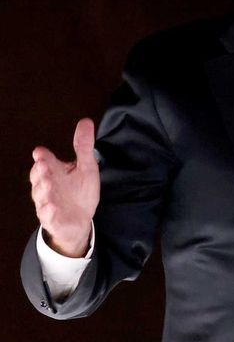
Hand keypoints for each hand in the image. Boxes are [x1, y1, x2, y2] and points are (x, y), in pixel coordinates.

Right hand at [30, 119, 99, 257]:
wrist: (79, 220)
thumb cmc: (80, 191)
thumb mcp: (86, 167)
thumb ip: (83, 146)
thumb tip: (85, 121)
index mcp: (54, 172)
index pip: (44, 162)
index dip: (42, 158)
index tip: (40, 152)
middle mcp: (47, 186)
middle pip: (39, 178)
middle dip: (41, 172)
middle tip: (45, 165)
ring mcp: (48, 202)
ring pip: (41, 196)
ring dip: (44, 191)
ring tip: (49, 184)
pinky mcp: (52, 218)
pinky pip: (48, 215)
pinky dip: (49, 212)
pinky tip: (53, 208)